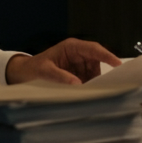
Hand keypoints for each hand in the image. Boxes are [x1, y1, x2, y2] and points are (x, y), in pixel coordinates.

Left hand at [6, 38, 120, 85]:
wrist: (24, 74)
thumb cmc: (34, 68)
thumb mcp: (45, 71)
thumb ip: (60, 76)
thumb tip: (78, 84)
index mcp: (72, 47)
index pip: (93, 49)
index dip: (106, 55)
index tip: (117, 64)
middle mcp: (78, 55)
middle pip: (98, 61)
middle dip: (103, 73)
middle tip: (111, 85)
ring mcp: (80, 65)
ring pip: (95, 73)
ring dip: (96, 82)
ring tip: (98, 93)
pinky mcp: (79, 76)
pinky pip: (89, 81)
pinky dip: (91, 88)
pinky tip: (91, 95)